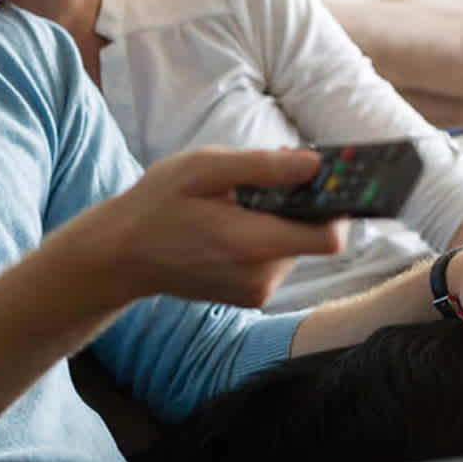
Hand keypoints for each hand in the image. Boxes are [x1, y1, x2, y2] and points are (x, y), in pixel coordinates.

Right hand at [63, 147, 345, 307]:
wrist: (123, 256)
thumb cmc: (159, 204)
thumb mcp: (204, 170)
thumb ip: (263, 168)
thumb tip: (315, 164)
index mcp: (251, 245)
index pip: (329, 237)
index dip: (339, 205)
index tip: (333, 178)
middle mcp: (261, 278)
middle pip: (314, 237)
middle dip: (303, 203)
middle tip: (273, 174)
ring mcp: (257, 292)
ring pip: (298, 246)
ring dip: (283, 219)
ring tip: (243, 200)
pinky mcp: (251, 296)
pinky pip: (279, 259)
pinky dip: (269, 236)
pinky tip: (237, 221)